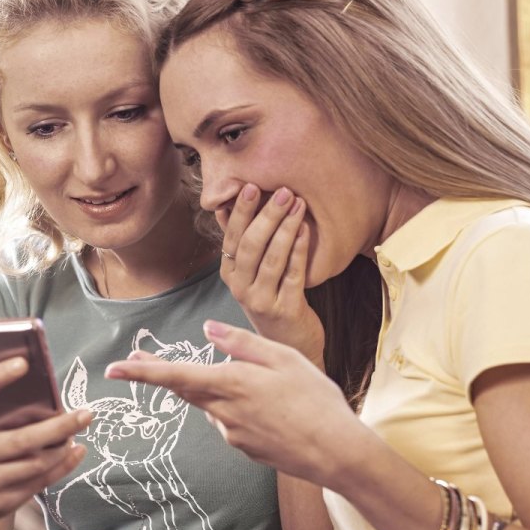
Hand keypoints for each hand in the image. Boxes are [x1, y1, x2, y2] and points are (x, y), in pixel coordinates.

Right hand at [0, 356, 90, 529]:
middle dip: (59, 427)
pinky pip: (37, 484)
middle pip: (21, 440)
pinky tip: (75, 454)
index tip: (23, 363)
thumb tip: (42, 391)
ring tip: (78, 433)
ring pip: (35, 464)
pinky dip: (62, 467)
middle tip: (86, 413)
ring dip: (63, 449)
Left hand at [106, 321, 365, 487]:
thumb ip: (241, 343)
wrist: (337, 453)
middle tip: (136, 356)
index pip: (175, 376)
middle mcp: (223, 411)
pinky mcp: (243, 447)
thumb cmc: (315, 399)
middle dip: (158, 372)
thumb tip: (208, 329)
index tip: (114, 368)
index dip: (142, 372)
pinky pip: (230, 420)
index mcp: (231, 384)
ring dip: (217, 389)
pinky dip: (239, 407)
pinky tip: (272, 408)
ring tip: (267, 386)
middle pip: (183, 389)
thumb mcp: (284, 359)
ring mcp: (231, 433)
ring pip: (211, 403)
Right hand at [218, 184, 324, 366]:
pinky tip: (306, 229)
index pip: (232, 238)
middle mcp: (241, 289)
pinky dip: (300, 249)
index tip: (251, 186)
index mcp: (230, 275)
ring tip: (298, 203)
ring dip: (286, 228)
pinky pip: (294, 273)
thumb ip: (240, 242)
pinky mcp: (286, 310)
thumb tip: (223, 207)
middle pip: (251, 246)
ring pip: (272, 258)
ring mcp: (262, 301)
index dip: (241, 212)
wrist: (289, 343)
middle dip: (267, 215)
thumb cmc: (272, 299)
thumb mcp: (250, 273)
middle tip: (283, 191)